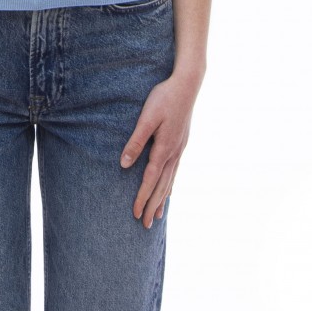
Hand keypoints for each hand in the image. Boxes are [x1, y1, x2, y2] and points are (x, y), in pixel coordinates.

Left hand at [119, 74, 199, 228]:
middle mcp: (174, 152)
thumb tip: (124, 165)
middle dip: (153, 206)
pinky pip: (175, 171)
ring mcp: (180, 148)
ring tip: (157, 216)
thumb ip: (135, 141)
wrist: (187, 84)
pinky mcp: (181, 143)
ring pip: (170, 180)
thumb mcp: (146, 118)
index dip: (142, 198)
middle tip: (145, 226)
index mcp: (164, 148)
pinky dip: (170, 184)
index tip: (134, 214)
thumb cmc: (164, 98)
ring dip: (162, 199)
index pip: (151, 180)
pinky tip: (169, 188)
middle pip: (162, 186)